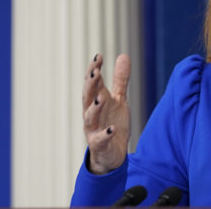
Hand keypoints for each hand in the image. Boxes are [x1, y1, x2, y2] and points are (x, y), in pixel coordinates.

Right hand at [82, 53, 130, 173]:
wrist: (113, 153)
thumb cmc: (112, 123)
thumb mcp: (119, 99)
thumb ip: (120, 79)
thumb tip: (123, 55)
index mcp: (96, 100)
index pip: (92, 83)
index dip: (94, 69)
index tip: (98, 56)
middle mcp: (92, 113)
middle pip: (88, 96)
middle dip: (90, 84)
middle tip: (95, 71)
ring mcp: (94, 129)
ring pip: (90, 116)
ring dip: (95, 107)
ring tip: (102, 97)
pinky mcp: (99, 144)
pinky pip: (100, 139)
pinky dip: (105, 134)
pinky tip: (112, 129)